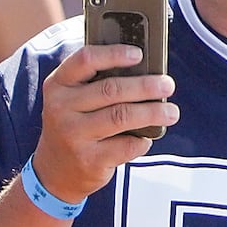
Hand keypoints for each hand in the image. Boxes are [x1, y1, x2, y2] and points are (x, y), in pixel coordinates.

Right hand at [32, 43, 176, 204]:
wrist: (54, 172)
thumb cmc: (73, 125)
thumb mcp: (70, 100)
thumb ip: (95, 83)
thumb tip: (145, 72)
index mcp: (57, 84)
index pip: (85, 60)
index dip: (114, 54)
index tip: (139, 54)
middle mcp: (61, 108)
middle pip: (111, 89)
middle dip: (146, 86)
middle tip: (167, 85)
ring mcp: (73, 135)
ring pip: (122, 116)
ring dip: (153, 112)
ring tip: (171, 112)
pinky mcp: (89, 160)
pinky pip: (127, 145)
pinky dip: (143, 141)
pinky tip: (146, 138)